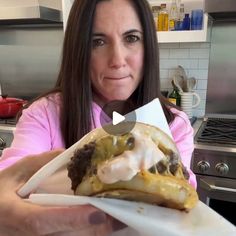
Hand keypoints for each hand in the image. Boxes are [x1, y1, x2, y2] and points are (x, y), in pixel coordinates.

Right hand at [0, 150, 124, 235]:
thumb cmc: (3, 189)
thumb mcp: (17, 170)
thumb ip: (42, 163)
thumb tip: (71, 155)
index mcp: (13, 213)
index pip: (41, 221)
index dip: (70, 219)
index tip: (98, 213)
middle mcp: (21, 235)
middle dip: (91, 230)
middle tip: (117, 217)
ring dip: (92, 235)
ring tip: (116, 223)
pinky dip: (83, 234)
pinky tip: (100, 226)